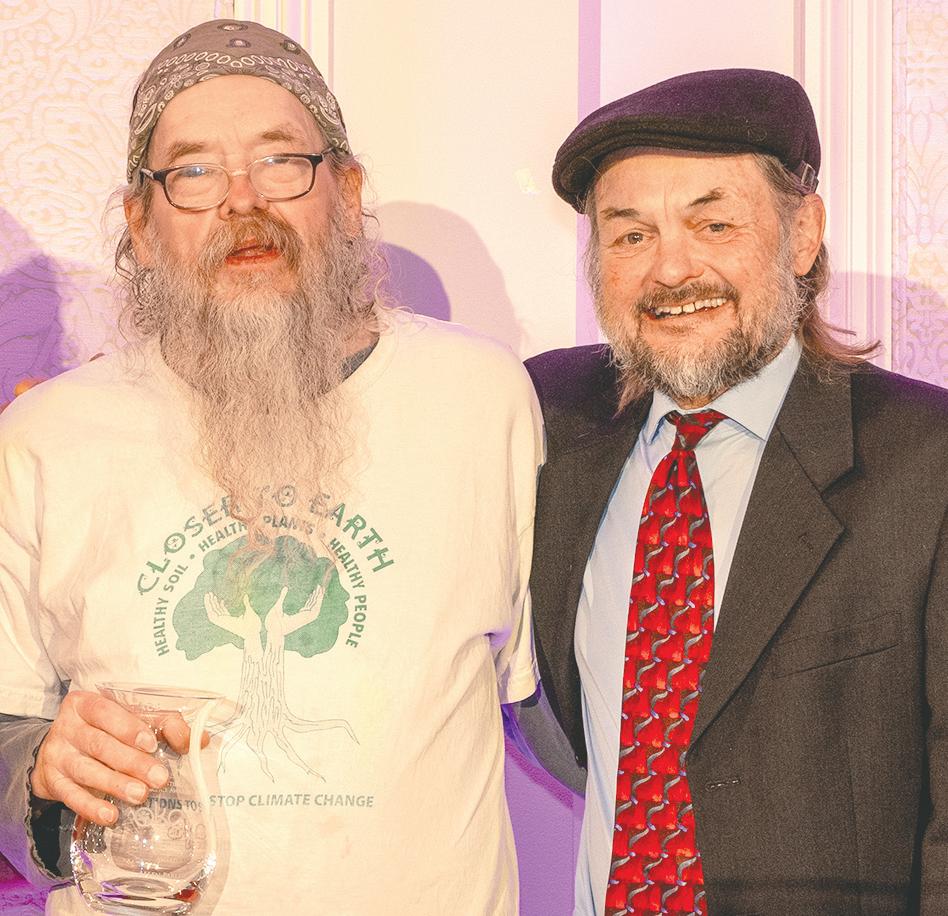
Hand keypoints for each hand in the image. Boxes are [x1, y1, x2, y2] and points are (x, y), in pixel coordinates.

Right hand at [30, 690, 192, 825]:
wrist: (55, 753)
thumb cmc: (104, 731)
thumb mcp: (128, 720)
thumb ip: (163, 724)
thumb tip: (199, 740)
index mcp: (86, 704)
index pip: (105, 711)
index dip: (128, 727)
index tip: (151, 744)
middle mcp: (67, 727)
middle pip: (100, 744)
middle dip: (131, 762)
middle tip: (159, 778)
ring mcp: (57, 755)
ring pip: (87, 770)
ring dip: (116, 784)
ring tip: (141, 796)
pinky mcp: (51, 782)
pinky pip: (71, 796)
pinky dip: (92, 807)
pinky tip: (111, 815)